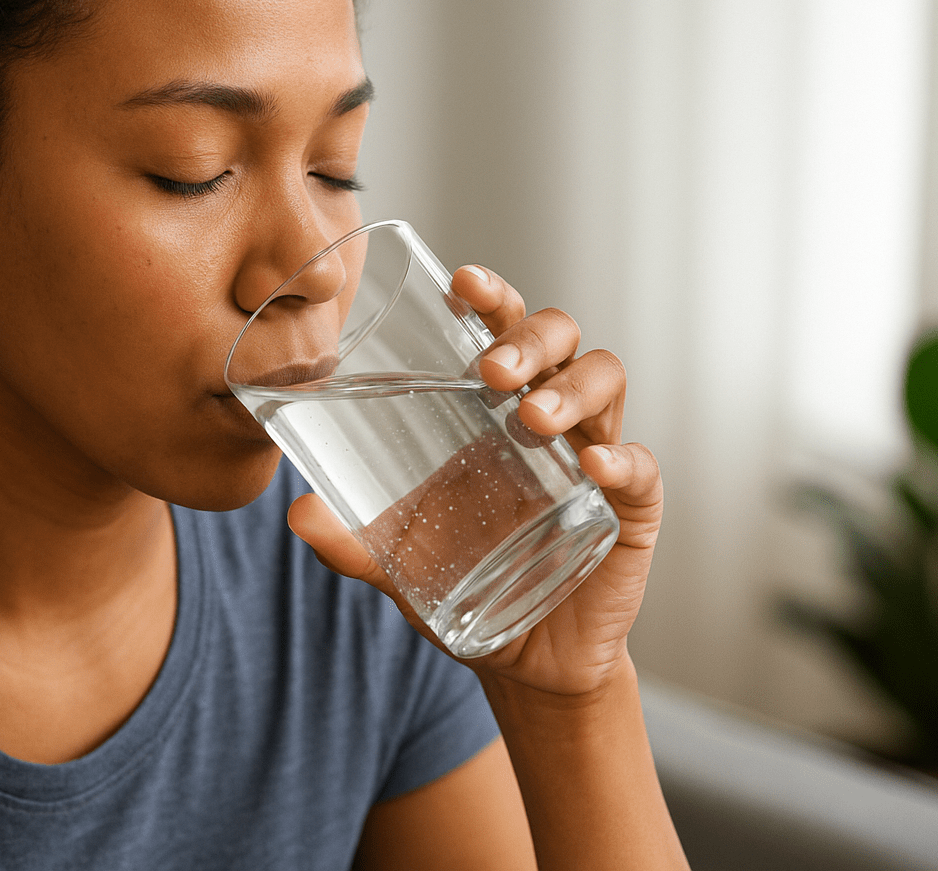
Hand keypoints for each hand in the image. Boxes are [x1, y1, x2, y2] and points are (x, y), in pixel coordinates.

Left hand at [287, 264, 663, 697]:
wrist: (525, 657)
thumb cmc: (465, 587)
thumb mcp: (399, 565)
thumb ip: (351, 544)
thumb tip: (296, 514)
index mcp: (491, 410)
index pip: (500, 329)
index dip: (491, 297)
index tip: (463, 281)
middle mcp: (548, 417)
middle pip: (558, 337)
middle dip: (529, 336)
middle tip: (492, 369)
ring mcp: (592, 456)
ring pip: (605, 380)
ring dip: (572, 387)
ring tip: (533, 416)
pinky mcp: (630, 507)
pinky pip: (641, 467)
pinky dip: (624, 458)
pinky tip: (595, 467)